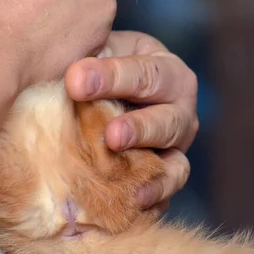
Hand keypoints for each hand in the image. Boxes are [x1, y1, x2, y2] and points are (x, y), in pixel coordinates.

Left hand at [65, 31, 197, 209]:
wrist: (87, 97)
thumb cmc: (93, 67)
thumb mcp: (93, 52)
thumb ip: (89, 60)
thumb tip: (75, 79)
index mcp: (163, 67)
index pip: (145, 72)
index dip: (112, 77)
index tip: (75, 81)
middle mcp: (179, 107)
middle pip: (167, 119)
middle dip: (138, 128)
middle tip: (110, 135)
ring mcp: (176, 146)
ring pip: (175, 162)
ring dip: (149, 170)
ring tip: (121, 173)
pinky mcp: (166, 177)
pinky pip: (167, 193)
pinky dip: (153, 197)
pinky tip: (133, 200)